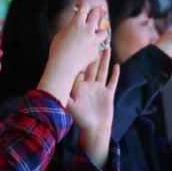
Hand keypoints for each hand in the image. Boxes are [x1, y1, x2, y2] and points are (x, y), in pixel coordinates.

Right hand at [39, 1, 108, 104]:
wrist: (63, 66)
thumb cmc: (57, 50)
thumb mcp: (61, 34)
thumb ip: (71, 28)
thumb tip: (76, 27)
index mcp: (77, 23)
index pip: (84, 7)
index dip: (82, 4)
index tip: (80, 6)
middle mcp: (88, 30)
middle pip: (96, 15)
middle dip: (94, 12)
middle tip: (92, 13)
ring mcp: (93, 41)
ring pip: (104, 31)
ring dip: (99, 31)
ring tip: (94, 34)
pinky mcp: (95, 52)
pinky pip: (97, 47)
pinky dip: (93, 47)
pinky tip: (87, 51)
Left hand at [67, 49, 119, 166]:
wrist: (94, 129)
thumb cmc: (81, 119)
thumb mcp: (70, 105)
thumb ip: (64, 94)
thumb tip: (53, 84)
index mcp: (80, 86)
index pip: (80, 69)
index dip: (80, 58)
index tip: (80, 45)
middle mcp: (89, 85)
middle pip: (92, 66)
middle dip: (94, 54)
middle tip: (94, 41)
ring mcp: (100, 89)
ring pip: (103, 71)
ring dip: (105, 60)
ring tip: (106, 48)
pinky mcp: (108, 94)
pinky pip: (112, 82)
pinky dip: (115, 74)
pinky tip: (117, 66)